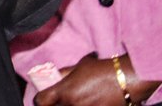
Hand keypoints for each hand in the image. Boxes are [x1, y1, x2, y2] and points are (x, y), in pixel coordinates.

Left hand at [35, 54, 160, 105]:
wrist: (127, 79)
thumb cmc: (102, 69)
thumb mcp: (79, 66)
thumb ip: (64, 73)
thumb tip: (55, 76)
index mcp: (64, 91)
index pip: (40, 101)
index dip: (41, 99)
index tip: (45, 97)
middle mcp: (72, 105)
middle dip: (55, 104)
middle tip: (61, 100)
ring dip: (70, 105)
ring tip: (79, 99)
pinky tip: (90, 102)